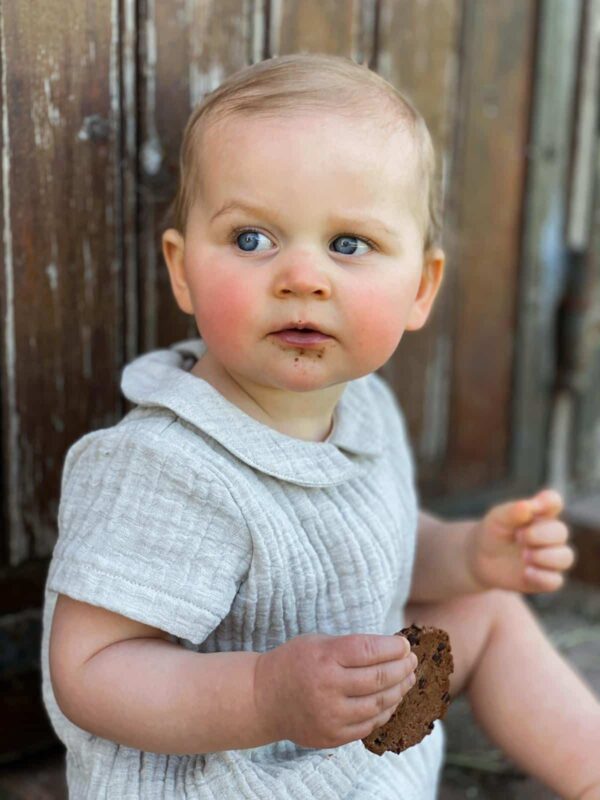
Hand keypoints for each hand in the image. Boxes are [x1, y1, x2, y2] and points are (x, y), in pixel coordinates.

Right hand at [253, 632, 417, 748]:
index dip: (393, 647)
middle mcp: (328, 688)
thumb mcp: (318, 642)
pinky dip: (385, 711)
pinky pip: (368, 725)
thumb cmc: (294, 662)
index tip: (405, 644)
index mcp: (324, 658)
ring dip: (399, 690)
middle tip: (412, 660)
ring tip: (408, 679)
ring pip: (378, 704)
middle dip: (402, 668)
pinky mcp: (332, 736)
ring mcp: (330, 716)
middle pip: (378, 679)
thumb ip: (351, 646)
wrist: (263, 698)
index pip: (369, 650)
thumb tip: (392, 648)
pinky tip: (392, 699)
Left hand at [467, 488, 574, 593]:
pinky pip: (555, 581)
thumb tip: (527, 506)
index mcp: (540, 514)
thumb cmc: (493, 532)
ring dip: (546, 556)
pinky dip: (543, 577)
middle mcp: (549, 535)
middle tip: (519, 536)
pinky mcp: (544, 578)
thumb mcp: (498, 519)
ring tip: (525, 556)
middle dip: (541, 534)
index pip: (554, 502)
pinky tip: (526, 572)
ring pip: (565, 557)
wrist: (480, 558)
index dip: (549, 501)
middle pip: (561, 532)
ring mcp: (549, 557)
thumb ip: (512, 511)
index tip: (535, 505)